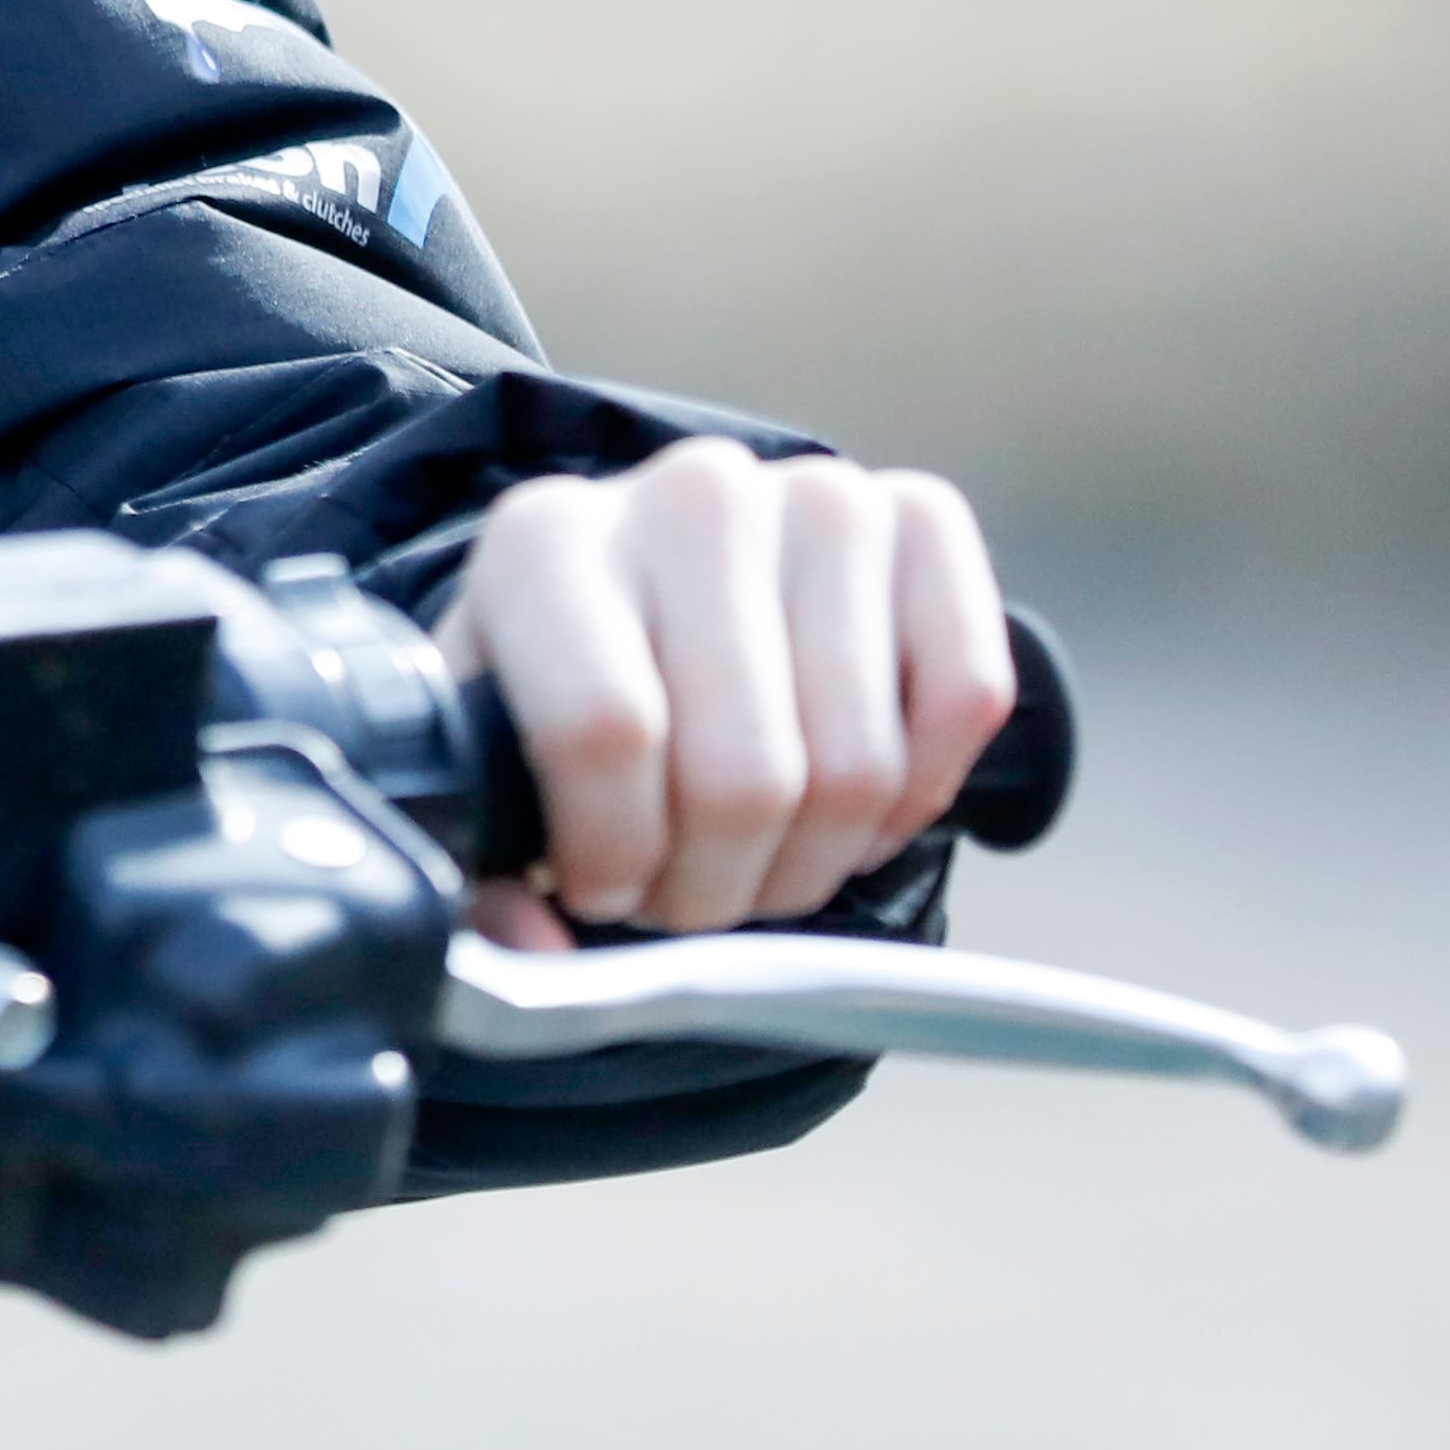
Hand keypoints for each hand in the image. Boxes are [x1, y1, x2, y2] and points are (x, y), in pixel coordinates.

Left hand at [435, 438, 1012, 946]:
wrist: (663, 576)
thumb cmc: (564, 676)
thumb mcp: (488, 754)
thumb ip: (484, 865)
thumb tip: (541, 953)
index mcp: (547, 542)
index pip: (606, 732)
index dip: (616, 852)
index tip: (602, 887)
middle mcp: (688, 496)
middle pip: (743, 774)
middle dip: (716, 884)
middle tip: (686, 891)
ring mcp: (819, 499)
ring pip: (858, 765)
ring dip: (811, 862)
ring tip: (753, 854)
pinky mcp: (925, 520)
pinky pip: (966, 703)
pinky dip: (914, 797)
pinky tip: (841, 799)